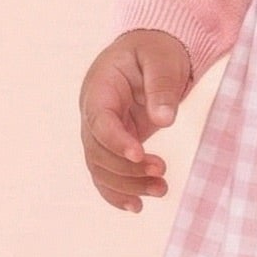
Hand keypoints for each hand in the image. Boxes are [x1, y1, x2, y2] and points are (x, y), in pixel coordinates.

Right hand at [79, 29, 192, 212]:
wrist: (152, 50)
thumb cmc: (156, 50)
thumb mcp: (162, 59)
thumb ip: (162, 87)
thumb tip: (163, 119)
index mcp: (100, 88)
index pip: (99, 121)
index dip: (116, 141)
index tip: (139, 155)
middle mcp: (93, 112)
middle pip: (96, 151)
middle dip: (126, 168)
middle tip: (162, 172)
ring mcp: (100, 130)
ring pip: (100, 167)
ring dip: (127, 185)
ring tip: (162, 190)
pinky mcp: (112, 143)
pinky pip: (105, 172)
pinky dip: (117, 192)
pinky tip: (137, 206)